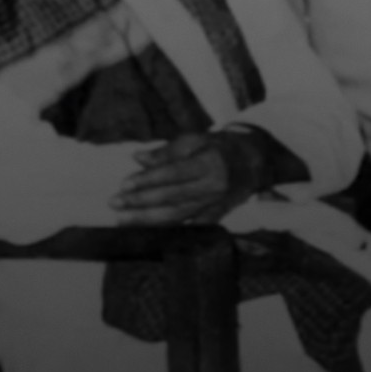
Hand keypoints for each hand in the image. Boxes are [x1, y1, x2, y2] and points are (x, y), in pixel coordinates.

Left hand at [114, 127, 301, 224]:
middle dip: (141, 202)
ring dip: (148, 219)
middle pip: (172, 197)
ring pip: (178, 215)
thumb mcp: (196, 140)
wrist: (255, 162)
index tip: (124, 184)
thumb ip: (166, 151)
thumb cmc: (220, 147)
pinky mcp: (216, 216)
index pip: (173, 174)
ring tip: (123, 220)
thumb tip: (138, 159)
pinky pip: (188, 225)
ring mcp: (215, 204)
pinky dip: (167, 229)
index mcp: (210, 163)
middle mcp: (214, 186)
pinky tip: (147, 231)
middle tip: (115, 203)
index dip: (148, 180)